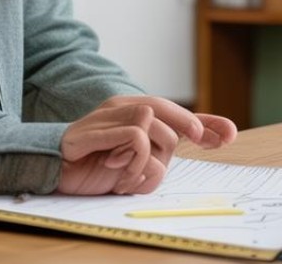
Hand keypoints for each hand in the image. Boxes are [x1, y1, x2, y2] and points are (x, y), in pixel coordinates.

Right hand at [57, 96, 237, 194]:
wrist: (51, 172)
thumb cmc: (95, 169)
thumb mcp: (136, 168)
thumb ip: (158, 162)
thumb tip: (180, 160)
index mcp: (135, 115)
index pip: (178, 113)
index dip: (208, 122)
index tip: (230, 136)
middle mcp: (122, 108)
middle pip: (167, 110)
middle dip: (187, 127)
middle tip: (192, 147)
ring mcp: (106, 115)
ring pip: (152, 120)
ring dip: (152, 152)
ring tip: (131, 173)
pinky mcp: (91, 130)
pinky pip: (134, 135)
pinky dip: (135, 157)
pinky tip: (117, 169)